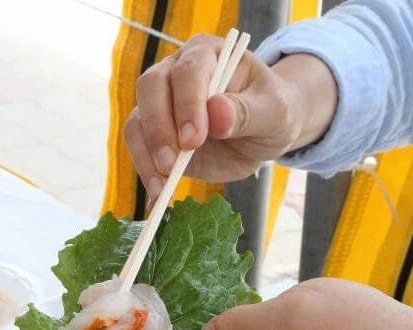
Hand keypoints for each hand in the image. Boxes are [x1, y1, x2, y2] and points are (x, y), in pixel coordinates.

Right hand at [123, 34, 337, 193]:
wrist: (263, 132)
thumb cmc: (272, 112)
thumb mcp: (274, 112)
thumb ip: (247, 112)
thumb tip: (217, 112)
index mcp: (208, 54)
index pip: (188, 71)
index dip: (187, 104)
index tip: (194, 139)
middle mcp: (176, 70)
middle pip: (151, 88)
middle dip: (158, 128)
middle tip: (171, 164)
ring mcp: (161, 101)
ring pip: (138, 120)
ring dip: (147, 153)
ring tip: (163, 184)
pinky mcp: (154, 132)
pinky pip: (139, 146)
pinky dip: (145, 169)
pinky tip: (158, 192)